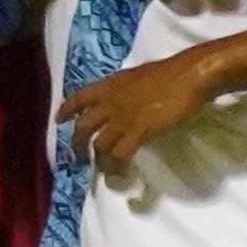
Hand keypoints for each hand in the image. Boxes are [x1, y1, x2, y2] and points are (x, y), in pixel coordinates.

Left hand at [56, 52, 212, 175]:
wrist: (188, 76)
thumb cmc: (170, 73)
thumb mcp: (137, 76)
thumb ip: (125, 89)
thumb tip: (126, 98)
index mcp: (109, 85)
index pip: (79, 97)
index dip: (66, 109)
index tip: (59, 120)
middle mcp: (110, 102)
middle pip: (83, 127)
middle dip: (77, 144)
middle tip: (78, 156)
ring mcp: (122, 118)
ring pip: (99, 145)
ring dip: (99, 160)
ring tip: (104, 170)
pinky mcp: (138, 132)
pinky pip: (119, 154)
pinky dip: (117, 167)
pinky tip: (120, 173)